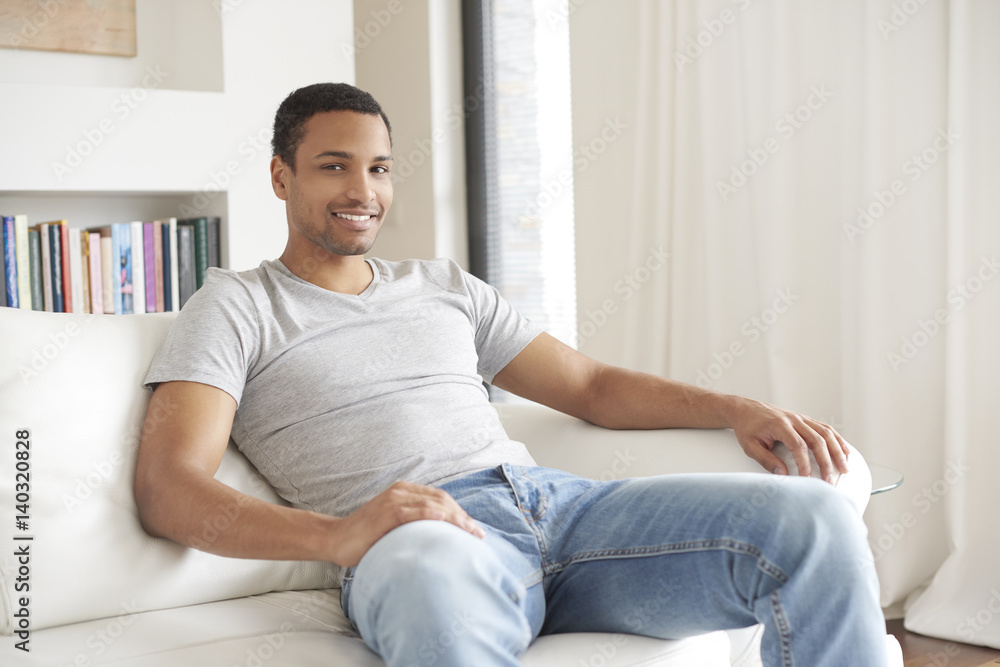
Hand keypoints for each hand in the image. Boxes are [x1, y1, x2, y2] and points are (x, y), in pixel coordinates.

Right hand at [328, 481, 483, 566]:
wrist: (337, 539)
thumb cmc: (367, 536)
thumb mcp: (395, 525)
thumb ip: (415, 524)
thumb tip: (440, 537)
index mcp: (405, 491)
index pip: (440, 498)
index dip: (460, 512)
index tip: (473, 529)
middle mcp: (401, 491)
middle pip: (441, 499)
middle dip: (462, 516)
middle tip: (477, 534)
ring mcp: (393, 500)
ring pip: (432, 504)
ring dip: (454, 517)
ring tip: (469, 531)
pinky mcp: (385, 513)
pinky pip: (411, 511)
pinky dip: (430, 514)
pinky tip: (444, 519)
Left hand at [727, 397, 849, 483]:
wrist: (745, 409)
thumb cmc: (747, 427)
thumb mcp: (749, 446)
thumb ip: (766, 460)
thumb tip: (783, 475)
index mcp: (779, 425)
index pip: (798, 445)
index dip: (805, 463)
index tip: (807, 479)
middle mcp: (793, 420)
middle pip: (816, 440)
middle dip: (826, 462)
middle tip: (829, 480)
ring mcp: (801, 418)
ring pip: (825, 433)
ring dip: (837, 451)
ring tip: (845, 468)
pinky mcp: (805, 419)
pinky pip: (825, 428)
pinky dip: (837, 440)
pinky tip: (845, 451)